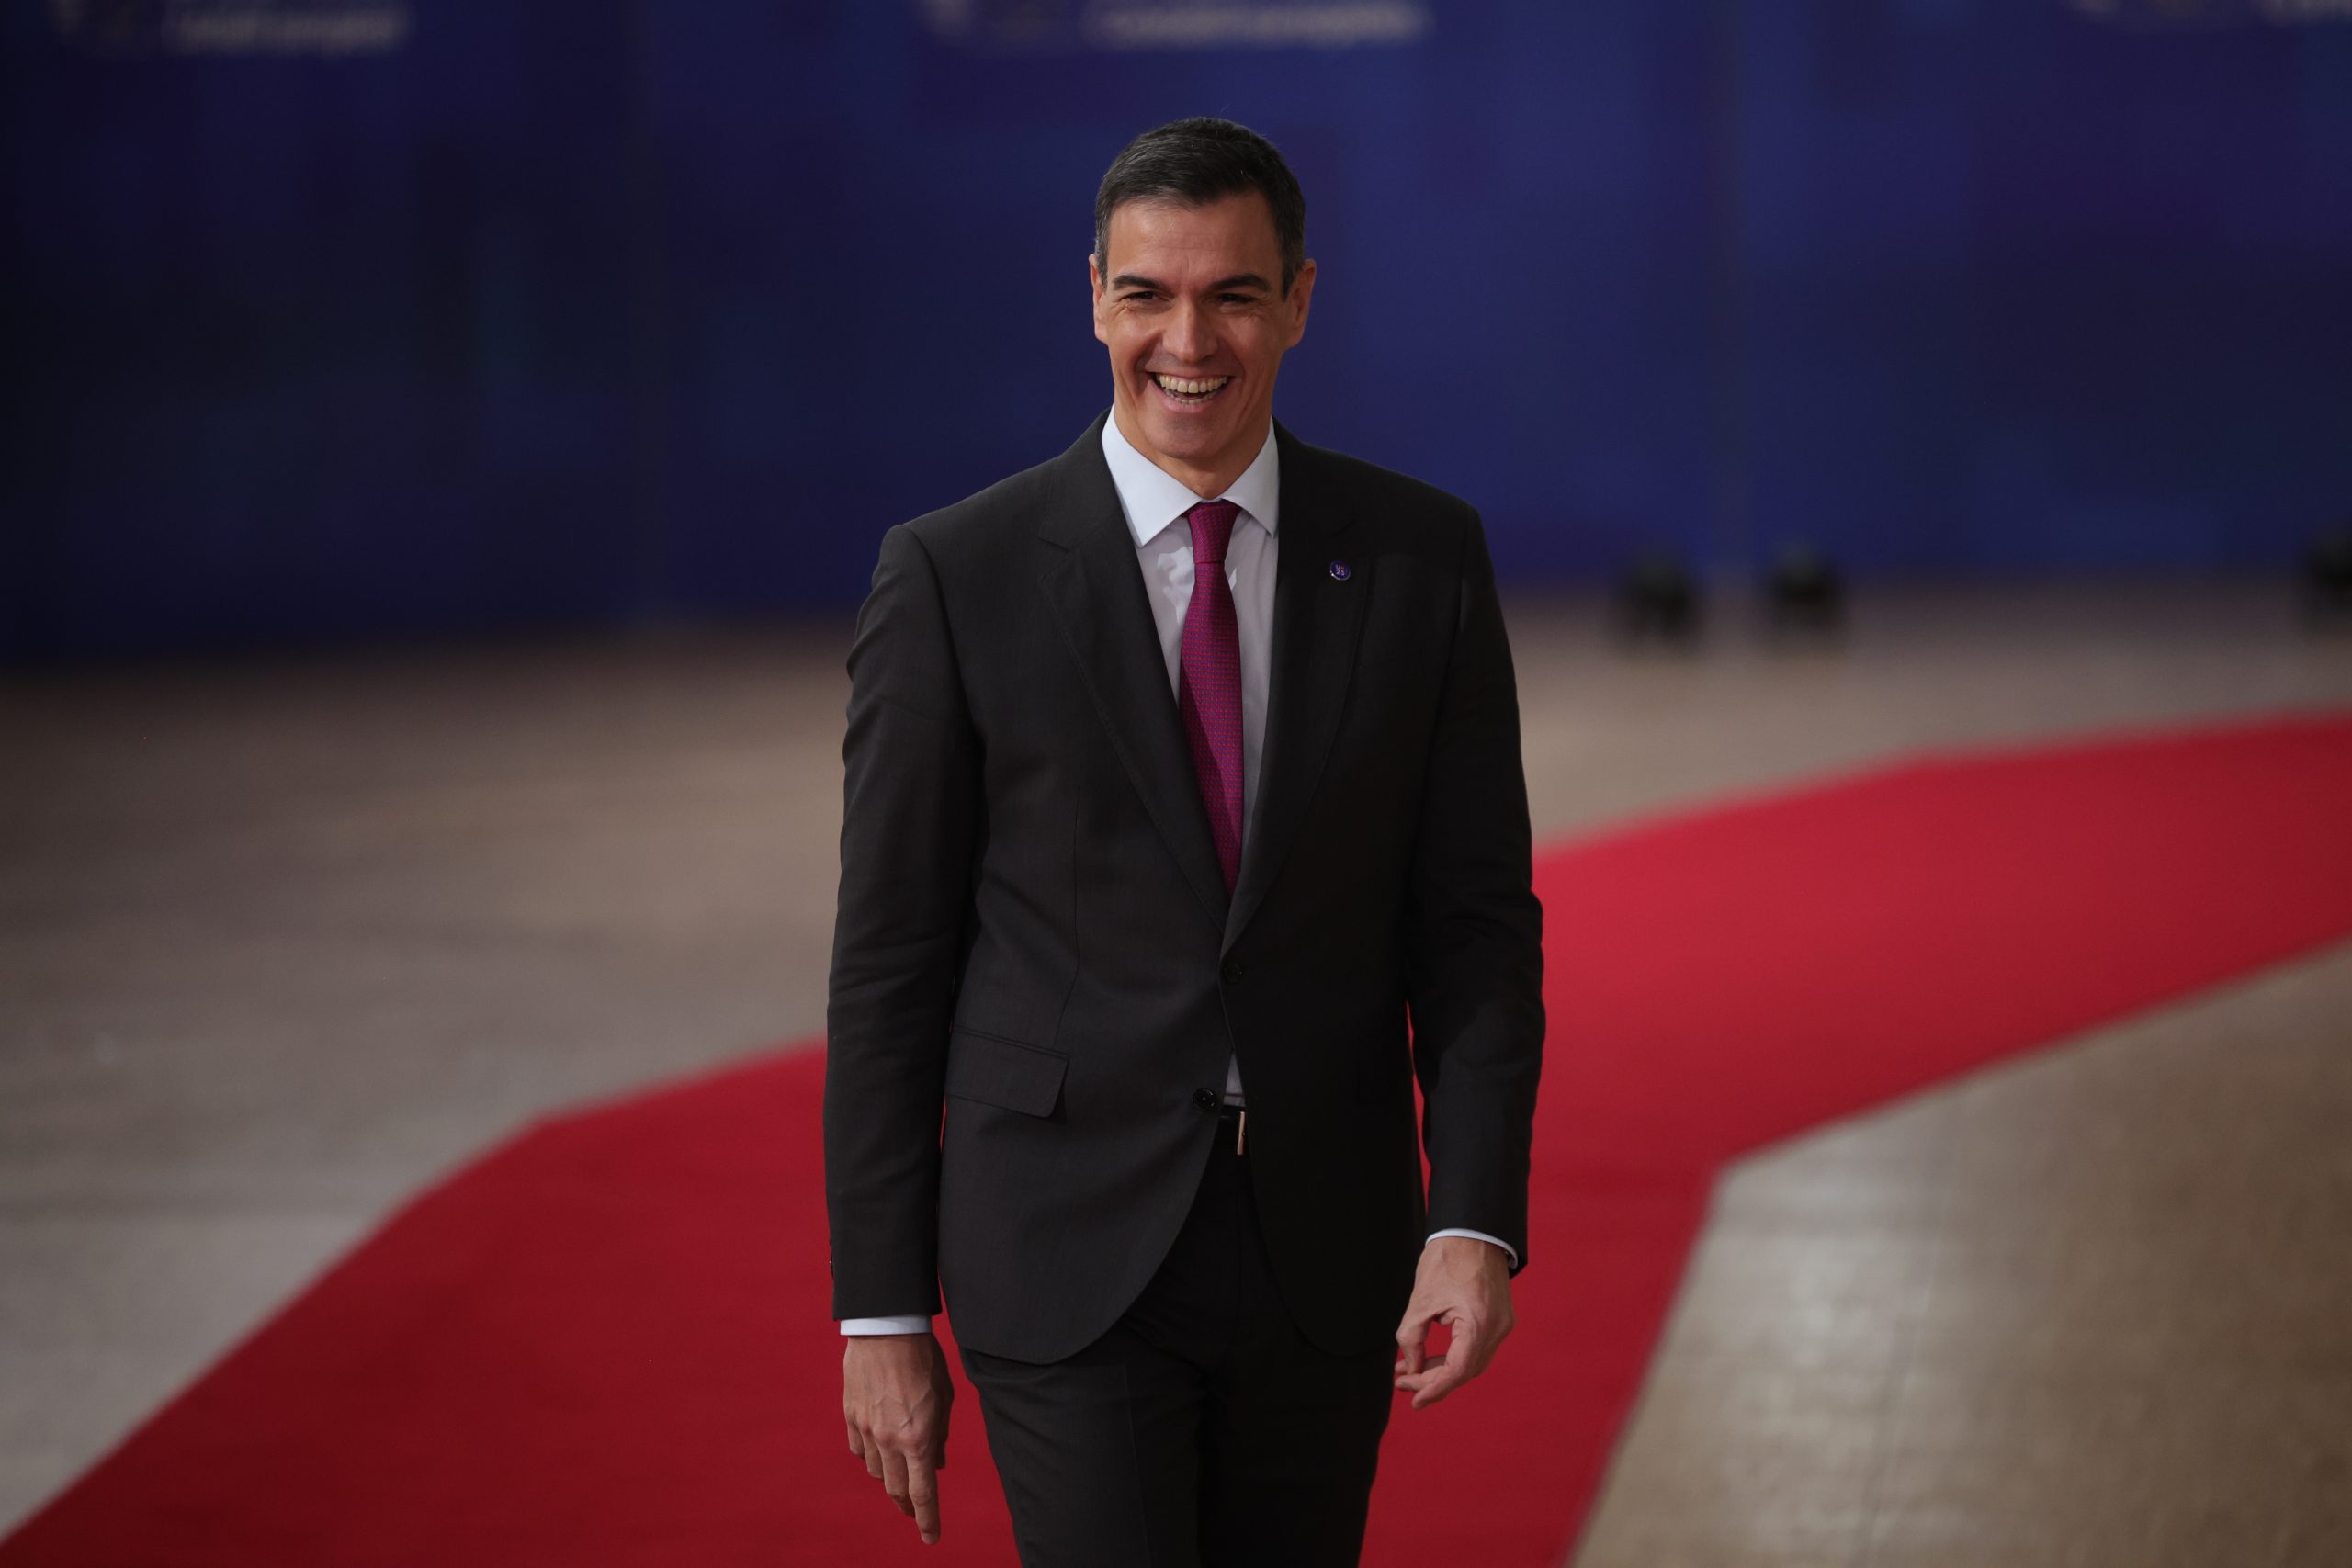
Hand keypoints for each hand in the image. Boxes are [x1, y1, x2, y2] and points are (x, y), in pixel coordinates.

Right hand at [843, 1332, 952, 1544]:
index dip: (928, 1520)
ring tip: (900, 1470)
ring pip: (875, 1471)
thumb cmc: (923, 1359)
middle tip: (915, 1511)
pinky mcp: (850, 1416)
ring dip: (889, 1476)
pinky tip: (878, 1448)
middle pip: (896, 1489)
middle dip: (907, 1506)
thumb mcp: (944, 1397)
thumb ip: (940, 1434)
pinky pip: (858, 1449)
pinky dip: (869, 1455)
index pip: (923, 1493)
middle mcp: (889, 1440)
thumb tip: (937, 1464)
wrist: (886, 1328)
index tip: (931, 1537)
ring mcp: (866, 1430)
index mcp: (918, 1438)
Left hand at [1393, 1235, 1513, 1409]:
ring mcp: (1502, 1325)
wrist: (1473, 1230)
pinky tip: (1431, 1356)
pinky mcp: (1500, 1319)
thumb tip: (1411, 1368)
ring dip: (1443, 1369)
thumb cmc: (1447, 1258)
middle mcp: (1497, 1329)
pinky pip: (1477, 1348)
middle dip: (1433, 1380)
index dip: (1433, 1389)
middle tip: (1403, 1383)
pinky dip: (1455, 1355)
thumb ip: (1411, 1337)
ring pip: (1471, 1362)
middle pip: (1465, 1371)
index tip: (1412, 1400)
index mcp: (1479, 1324)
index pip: (1456, 1371)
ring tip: (1410, 1371)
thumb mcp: (1420, 1300)